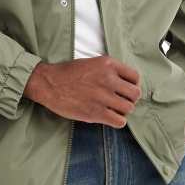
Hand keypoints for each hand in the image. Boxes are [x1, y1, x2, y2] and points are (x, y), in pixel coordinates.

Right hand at [23, 56, 141, 128]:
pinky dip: (117, 121)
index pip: (135, 76)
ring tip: (114, 109)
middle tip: (122, 100)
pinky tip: (110, 117)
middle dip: (130, 98)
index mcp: (108, 64)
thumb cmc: (69, 73)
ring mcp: (102, 97)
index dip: (133, 84)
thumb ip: (109, 70)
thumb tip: (125, 82)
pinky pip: (120, 121)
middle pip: (135, 94)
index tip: (127, 88)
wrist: (49, 84)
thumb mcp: (92, 62)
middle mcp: (108, 79)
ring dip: (123, 110)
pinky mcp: (96, 113)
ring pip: (129, 108)